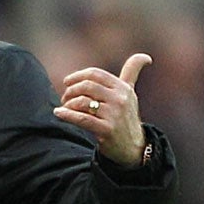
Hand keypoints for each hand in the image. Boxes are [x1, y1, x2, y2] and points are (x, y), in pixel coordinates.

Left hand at [53, 53, 150, 167]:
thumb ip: (132, 73)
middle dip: (71, 91)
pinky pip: (82, 119)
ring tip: (65, 108)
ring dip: (68, 104)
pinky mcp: (107, 130)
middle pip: (86, 86)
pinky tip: (58, 113)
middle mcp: (121, 99)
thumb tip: (145, 56)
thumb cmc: (126, 116)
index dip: (77, 76)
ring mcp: (115, 114)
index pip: (95, 74)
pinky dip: (66, 115)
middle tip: (65, 98)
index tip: (67, 82)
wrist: (133, 147)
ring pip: (82, 102)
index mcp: (123, 88)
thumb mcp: (130, 93)